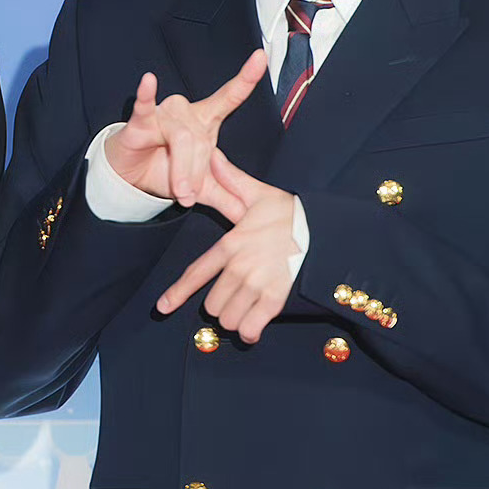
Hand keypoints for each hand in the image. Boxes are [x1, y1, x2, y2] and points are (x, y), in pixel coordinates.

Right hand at [104, 51, 267, 213]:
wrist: (131, 178)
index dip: (246, 78)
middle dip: (196, 174)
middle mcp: (187, 111)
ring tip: (178, 191)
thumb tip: (251, 213)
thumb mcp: (201, 188)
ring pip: (182, 139)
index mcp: (205, 122)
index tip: (260, 57)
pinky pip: (145, 106)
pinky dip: (146, 94)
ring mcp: (164, 113)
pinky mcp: (140, 120)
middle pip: (202, 142)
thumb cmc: (166, 171)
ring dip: (180, 170)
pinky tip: (149, 81)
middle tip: (188, 195)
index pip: (230, 97)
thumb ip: (226, 197)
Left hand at [155, 149, 298, 342]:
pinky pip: (251, 326)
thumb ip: (231, 180)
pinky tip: (253, 328)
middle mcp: (239, 268)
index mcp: (230, 245)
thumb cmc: (291, 213)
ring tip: (244, 309)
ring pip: (228, 318)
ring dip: (234, 318)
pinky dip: (249, 331)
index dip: (177, 293)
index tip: (163, 307)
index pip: (196, 273)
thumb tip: (212, 157)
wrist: (325, 228)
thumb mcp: (259, 194)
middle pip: (212, 303)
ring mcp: (257, 285)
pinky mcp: (275, 298)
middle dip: (218, 304)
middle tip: (232, 297)